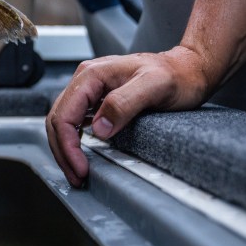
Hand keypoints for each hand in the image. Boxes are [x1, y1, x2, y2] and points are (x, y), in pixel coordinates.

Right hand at [46, 47, 208, 186]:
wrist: (188, 68)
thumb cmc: (177, 75)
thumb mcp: (155, 86)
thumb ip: (125, 103)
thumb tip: (99, 128)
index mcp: (93, 74)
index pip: (65, 114)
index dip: (69, 145)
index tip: (81, 167)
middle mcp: (87, 79)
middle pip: (57, 119)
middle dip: (63, 152)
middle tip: (77, 176)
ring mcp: (91, 88)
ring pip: (62, 121)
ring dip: (65, 149)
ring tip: (76, 171)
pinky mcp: (97, 98)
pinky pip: (74, 120)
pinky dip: (73, 141)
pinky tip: (81, 154)